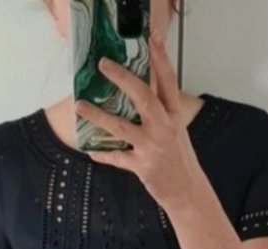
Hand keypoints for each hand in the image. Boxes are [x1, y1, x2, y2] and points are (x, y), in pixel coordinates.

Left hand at [74, 30, 203, 210]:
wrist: (187, 191)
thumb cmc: (178, 157)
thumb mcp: (174, 128)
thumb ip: (159, 110)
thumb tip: (135, 90)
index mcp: (173, 115)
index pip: (168, 81)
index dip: (160, 59)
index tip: (151, 39)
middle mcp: (164, 127)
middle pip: (143, 97)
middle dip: (122, 78)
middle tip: (103, 64)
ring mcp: (152, 147)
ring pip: (121, 127)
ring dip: (98, 115)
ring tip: (80, 104)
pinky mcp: (142, 166)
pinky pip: (117, 158)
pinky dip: (102, 153)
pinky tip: (90, 149)